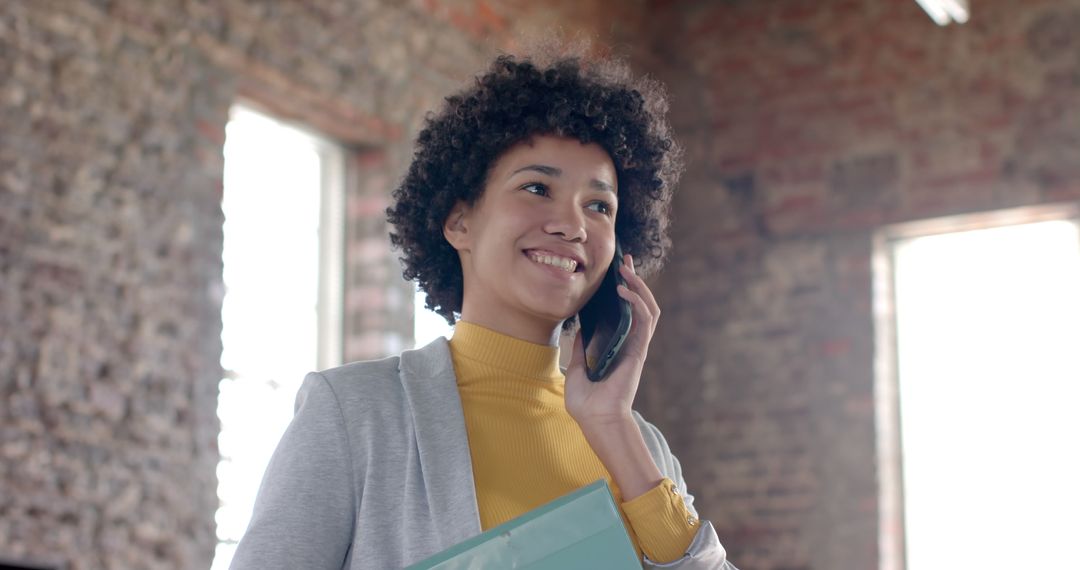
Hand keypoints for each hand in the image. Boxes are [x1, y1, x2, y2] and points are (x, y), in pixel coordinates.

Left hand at [564, 253, 660, 427]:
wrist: (594, 419)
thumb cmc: (586, 401)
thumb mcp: (575, 367)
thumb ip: (580, 348)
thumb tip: (579, 328)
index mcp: (618, 347)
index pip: (627, 313)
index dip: (625, 291)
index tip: (618, 273)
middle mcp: (631, 344)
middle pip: (641, 305)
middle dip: (635, 280)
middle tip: (626, 261)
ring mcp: (636, 347)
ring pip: (648, 308)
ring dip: (639, 286)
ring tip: (626, 269)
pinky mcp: (638, 350)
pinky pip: (643, 320)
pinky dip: (636, 301)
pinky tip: (624, 290)